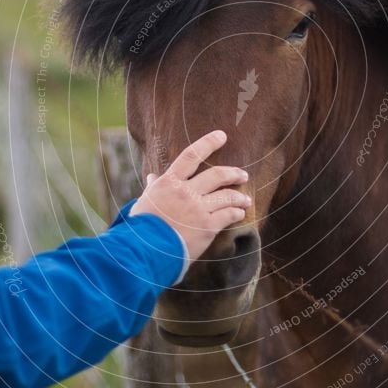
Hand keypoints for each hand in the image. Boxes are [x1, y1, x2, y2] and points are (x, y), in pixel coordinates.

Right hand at [129, 130, 250, 261]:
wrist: (144, 251)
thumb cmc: (141, 227)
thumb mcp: (145, 202)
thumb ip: (154, 188)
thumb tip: (152, 177)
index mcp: (169, 182)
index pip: (191, 155)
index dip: (208, 143)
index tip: (221, 136)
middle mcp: (186, 192)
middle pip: (217, 175)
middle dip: (233, 173)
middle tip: (243, 175)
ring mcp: (198, 208)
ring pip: (227, 196)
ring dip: (239, 196)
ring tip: (245, 199)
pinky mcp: (208, 227)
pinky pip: (228, 215)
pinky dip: (236, 213)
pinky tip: (240, 214)